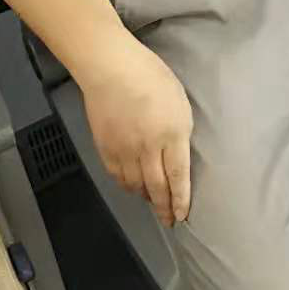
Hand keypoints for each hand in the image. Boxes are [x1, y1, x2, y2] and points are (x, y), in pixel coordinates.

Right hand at [81, 37, 192, 226]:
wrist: (111, 69)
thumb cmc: (152, 76)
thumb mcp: (179, 101)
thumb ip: (180, 130)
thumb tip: (176, 153)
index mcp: (173, 134)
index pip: (178, 176)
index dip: (180, 199)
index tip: (182, 215)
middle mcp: (149, 148)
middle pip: (157, 186)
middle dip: (164, 206)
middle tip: (168, 220)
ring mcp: (125, 149)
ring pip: (136, 184)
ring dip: (145, 196)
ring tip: (152, 203)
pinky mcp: (106, 147)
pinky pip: (117, 175)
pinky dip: (126, 185)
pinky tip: (132, 186)